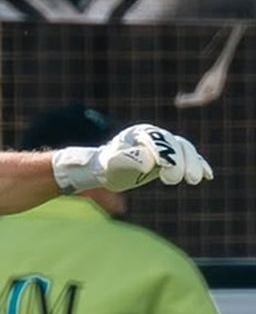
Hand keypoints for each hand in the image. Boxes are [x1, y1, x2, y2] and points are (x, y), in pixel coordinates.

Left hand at [52, 124, 212, 192]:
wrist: (106, 168)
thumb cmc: (106, 165)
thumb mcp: (111, 164)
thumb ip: (126, 160)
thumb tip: (148, 163)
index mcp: (140, 132)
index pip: (157, 140)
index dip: (165, 153)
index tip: (166, 167)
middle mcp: (156, 136)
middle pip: (175, 144)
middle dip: (181, 160)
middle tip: (179, 179)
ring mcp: (165, 145)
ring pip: (186, 150)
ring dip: (192, 164)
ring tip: (194, 180)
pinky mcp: (172, 157)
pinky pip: (189, 158)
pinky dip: (199, 164)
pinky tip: (208, 176)